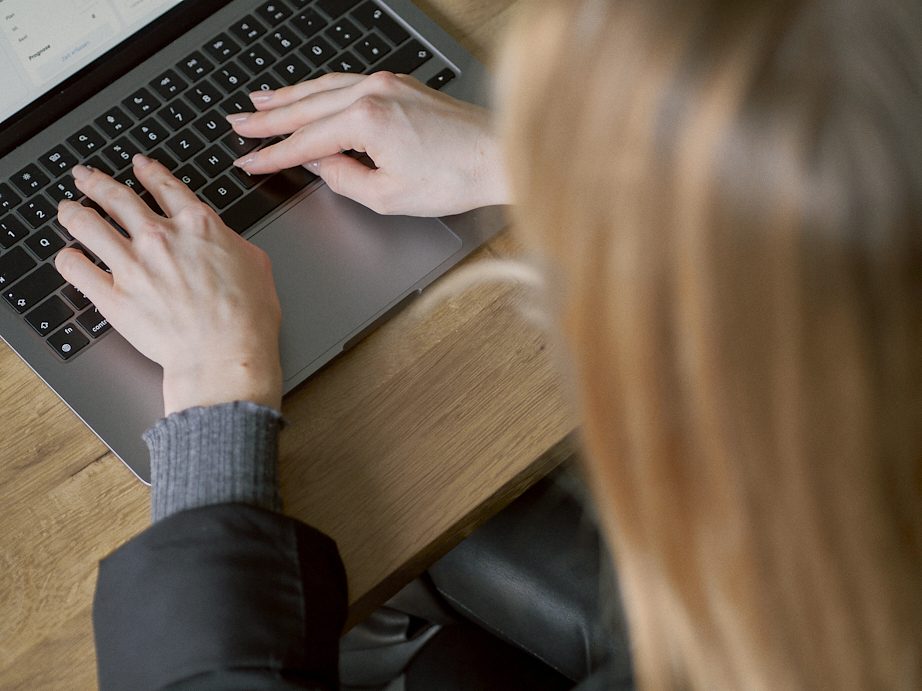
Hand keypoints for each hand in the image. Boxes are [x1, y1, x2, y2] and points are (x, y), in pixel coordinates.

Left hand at [54, 156, 282, 415]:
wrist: (226, 355)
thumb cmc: (247, 318)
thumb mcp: (256, 265)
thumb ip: (232, 242)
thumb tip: (223, 239)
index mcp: (197, 226)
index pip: (164, 186)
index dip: (147, 171)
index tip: (138, 166)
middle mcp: (160, 238)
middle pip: (117, 196)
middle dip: (96, 182)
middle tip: (85, 177)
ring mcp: (132, 265)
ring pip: (87, 224)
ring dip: (72, 212)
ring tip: (66, 209)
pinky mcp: (113, 297)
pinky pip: (76, 268)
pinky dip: (68, 259)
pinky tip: (68, 257)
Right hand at [228, 71, 508, 216]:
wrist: (499, 156)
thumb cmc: (454, 178)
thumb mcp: (388, 196)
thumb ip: (343, 179)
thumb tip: (321, 166)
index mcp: (366, 120)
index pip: (304, 140)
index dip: (271, 154)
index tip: (246, 161)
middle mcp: (372, 92)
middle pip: (306, 106)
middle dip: (267, 117)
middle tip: (236, 123)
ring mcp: (387, 83)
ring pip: (323, 88)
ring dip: (288, 96)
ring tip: (258, 101)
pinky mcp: (399, 84)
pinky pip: (346, 83)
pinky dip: (320, 89)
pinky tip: (308, 92)